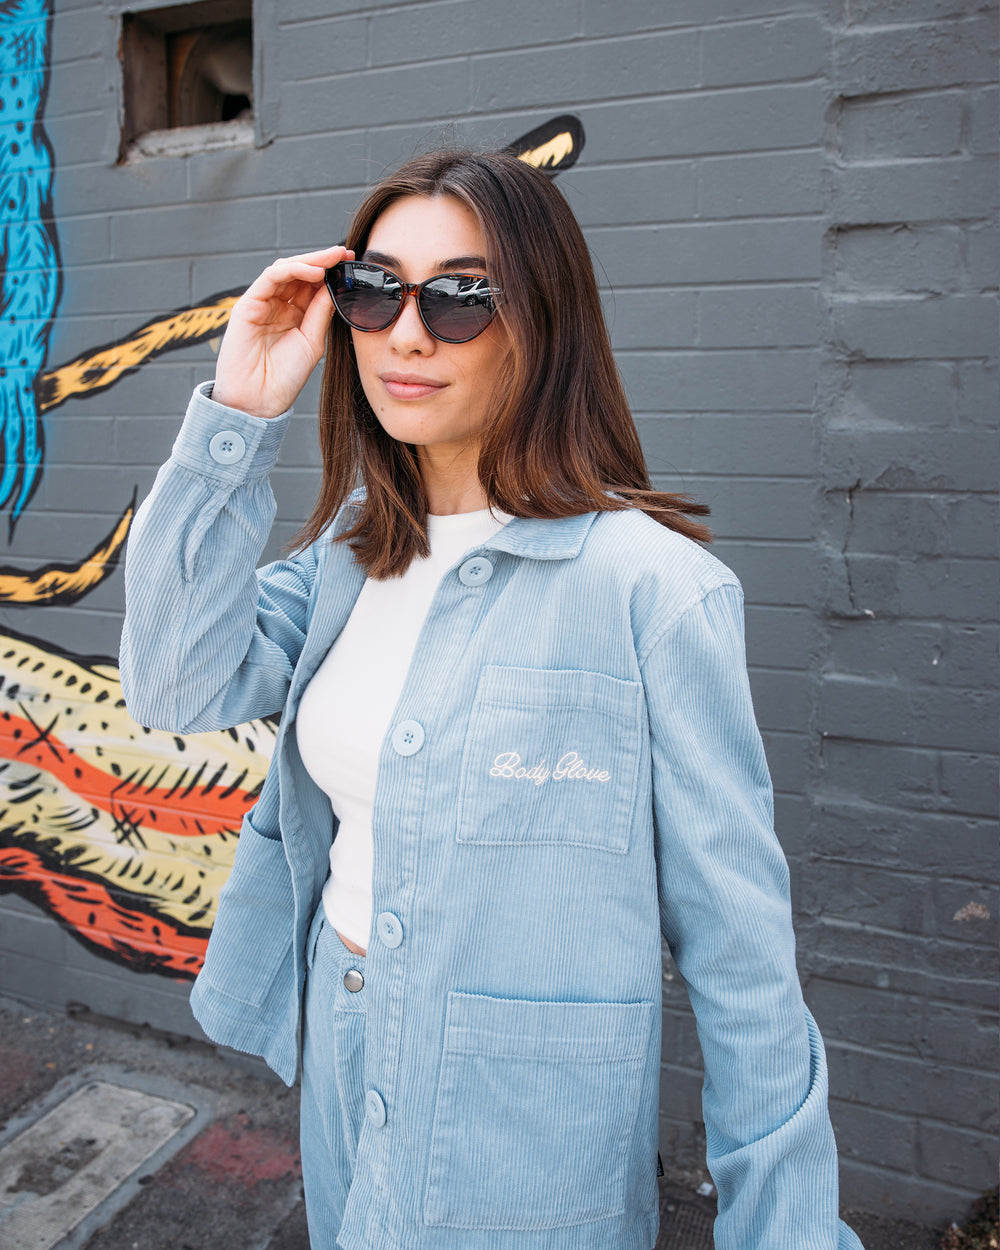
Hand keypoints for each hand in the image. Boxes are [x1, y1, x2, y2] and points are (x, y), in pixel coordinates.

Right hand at [212, 245, 352, 418]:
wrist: (259, 401)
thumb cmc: (284, 378)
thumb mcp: (313, 341)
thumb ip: (321, 312)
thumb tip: (335, 285)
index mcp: (295, 315)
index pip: (312, 285)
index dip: (331, 272)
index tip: (352, 262)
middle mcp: (277, 305)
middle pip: (300, 272)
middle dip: (323, 260)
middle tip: (344, 253)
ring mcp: (262, 303)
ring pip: (285, 270)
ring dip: (310, 261)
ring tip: (332, 259)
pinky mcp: (247, 305)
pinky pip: (270, 278)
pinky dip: (292, 270)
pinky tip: (314, 272)